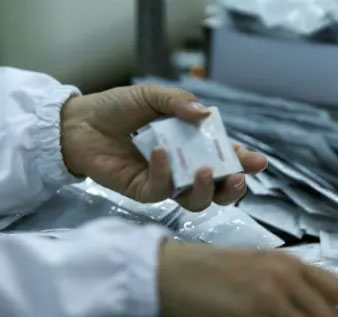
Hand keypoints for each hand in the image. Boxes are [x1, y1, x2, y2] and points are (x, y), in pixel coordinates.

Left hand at [60, 84, 266, 210]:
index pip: (224, 157)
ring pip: (195, 200)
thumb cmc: (117, 108)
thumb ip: (179, 102)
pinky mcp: (143, 191)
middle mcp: (183, 167)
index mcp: (192, 144)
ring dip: (206, 189)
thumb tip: (206, 114)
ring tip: (206, 172)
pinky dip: (165, 172)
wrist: (80, 123)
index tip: (257, 162)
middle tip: (238, 177)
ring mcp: (165, 182)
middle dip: (233, 187)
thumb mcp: (153, 96)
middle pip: (217, 188)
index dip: (242, 161)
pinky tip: (160, 153)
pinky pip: (162, 190)